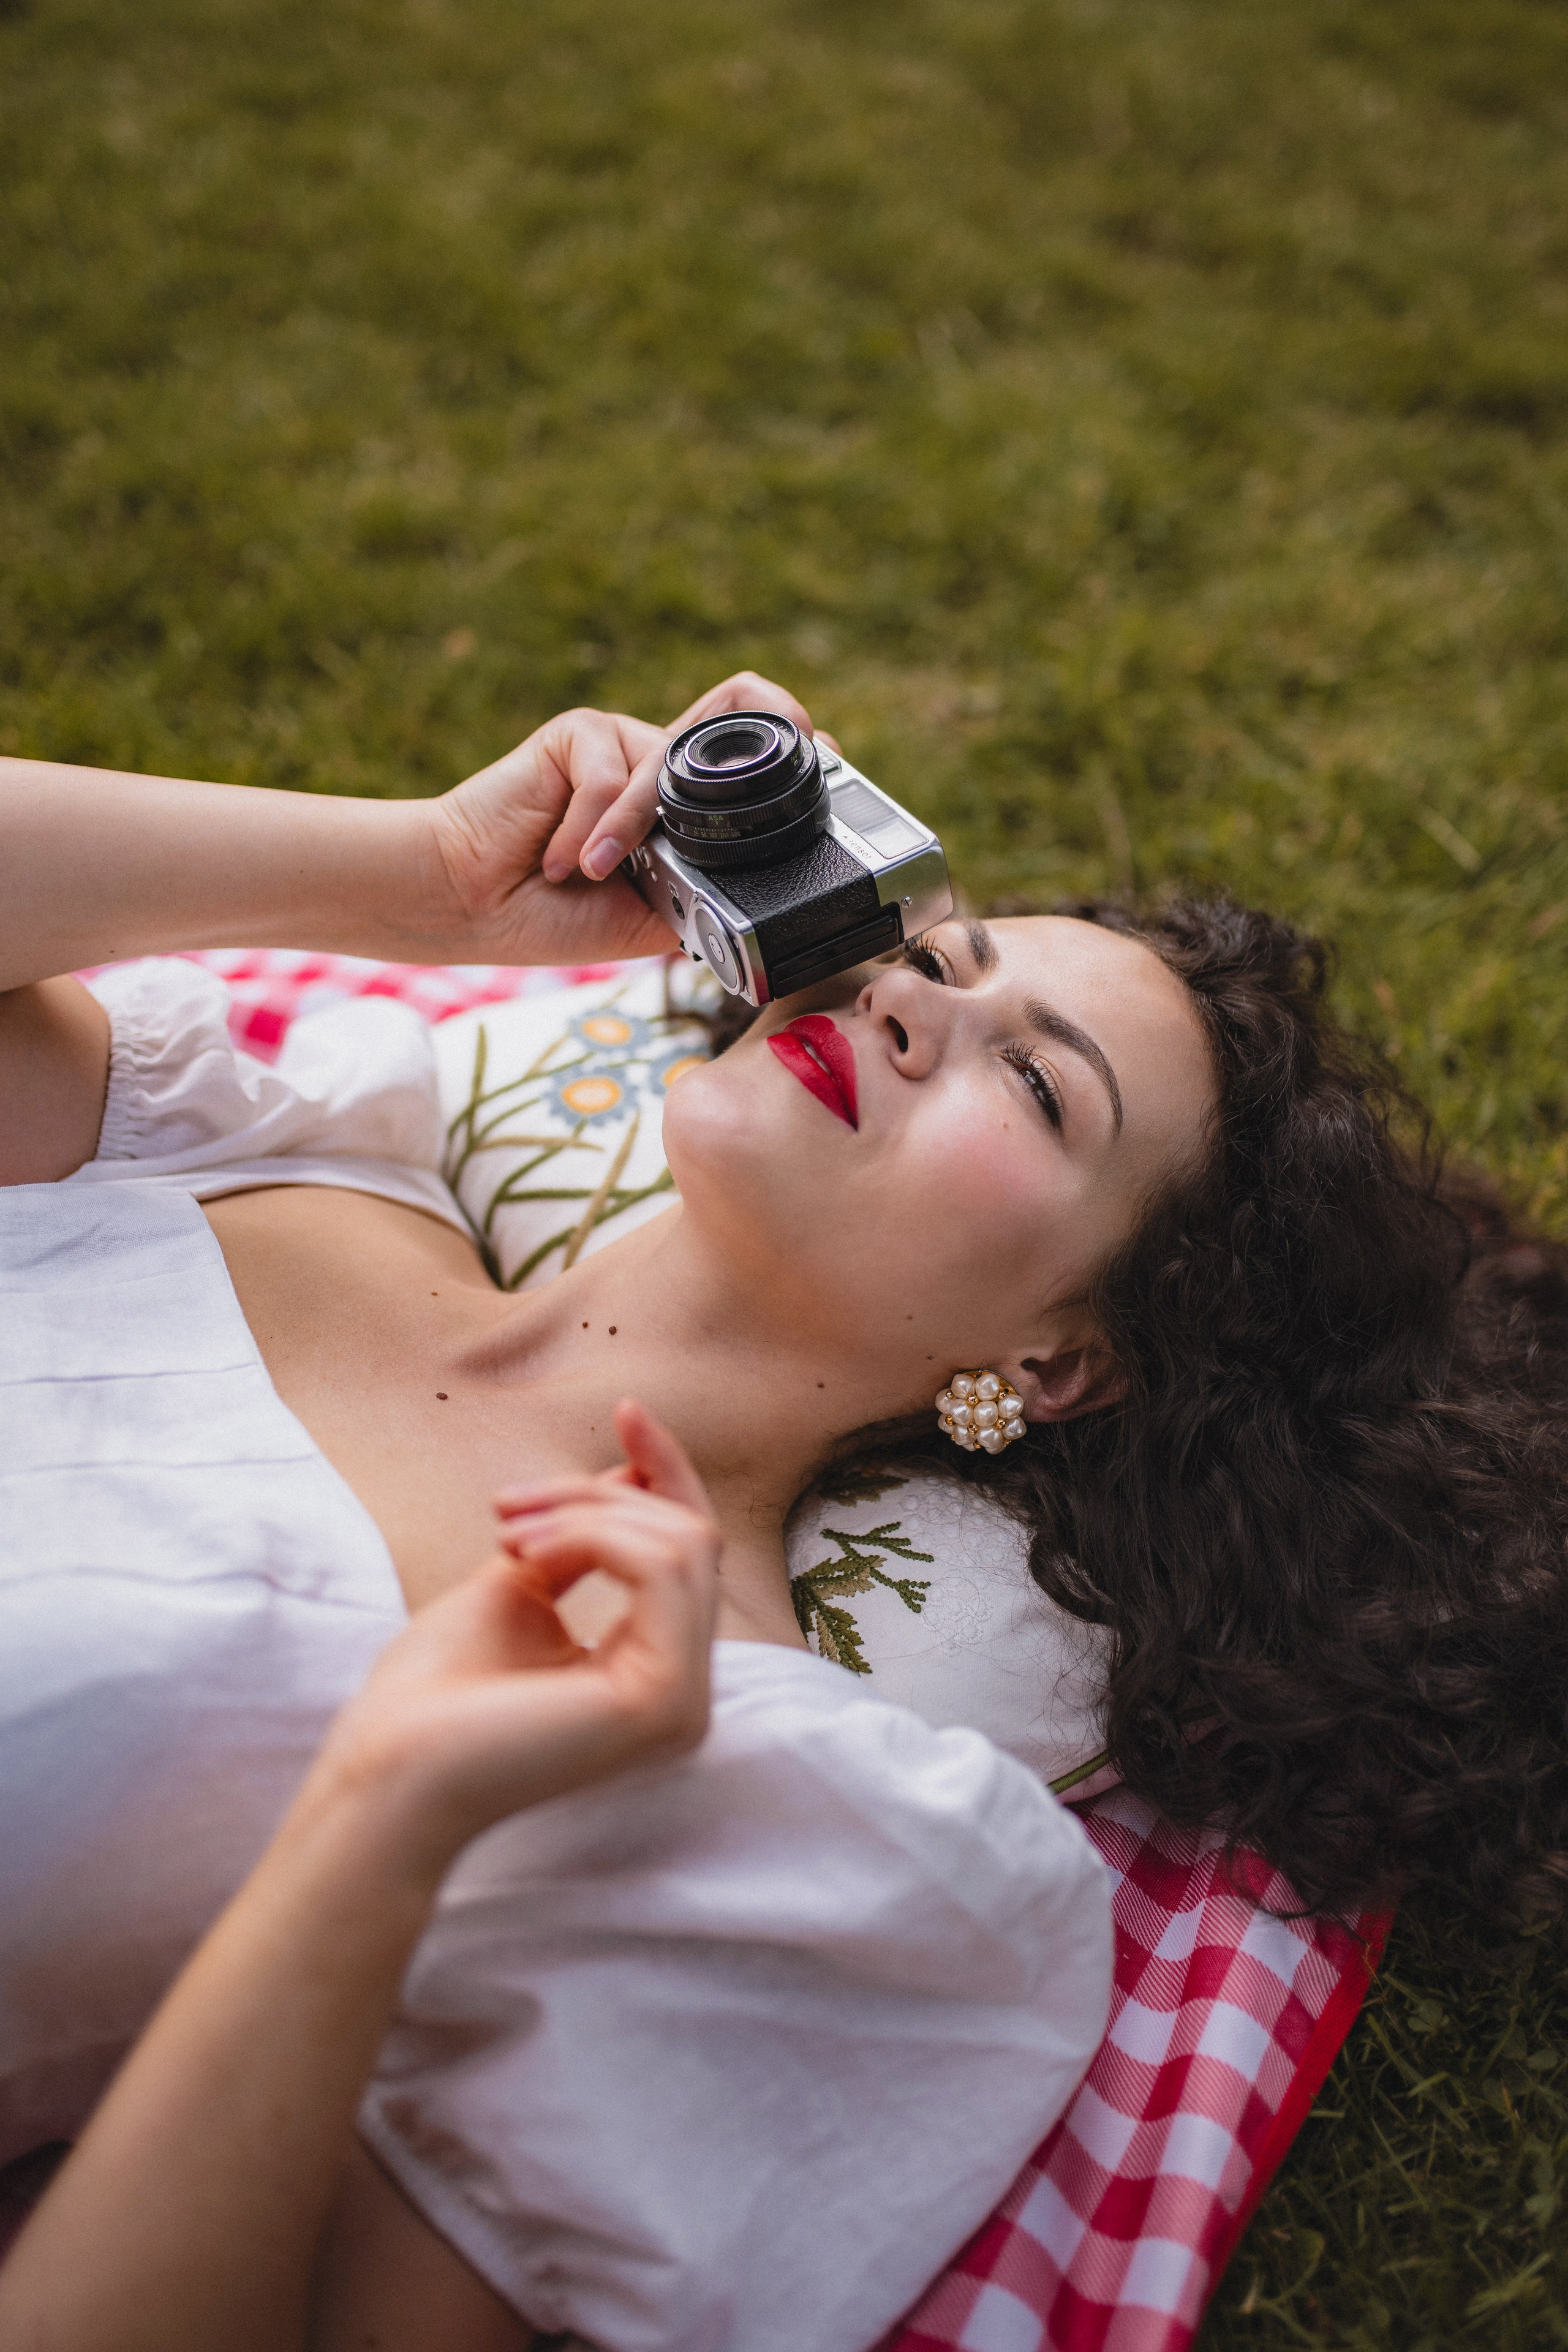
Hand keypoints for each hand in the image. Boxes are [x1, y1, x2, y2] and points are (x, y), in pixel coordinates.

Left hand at [313, 1402, 719, 1878]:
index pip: (690, 1554)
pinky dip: (594, 1538)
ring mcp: (684, 1704)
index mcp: (652, 1670)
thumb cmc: (432, 1693)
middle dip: (599, 1494)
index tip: (628, 1409)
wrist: (385, 1769)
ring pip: (682, 1543)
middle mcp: (684, 1693)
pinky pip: (663, 1569)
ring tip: (508, 1538)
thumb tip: (632, 1472)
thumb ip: (581, 1538)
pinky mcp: (667, 1700)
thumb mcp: (520, 1585)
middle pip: (690, 1537)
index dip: (668, 1474)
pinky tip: (528, 1560)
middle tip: (507, 1507)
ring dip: (586, 1514)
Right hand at [425, 673, 829, 966]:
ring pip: (667, 767)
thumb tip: (784, 900)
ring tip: (588, 875)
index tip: (832, 761)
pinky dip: (587, 829)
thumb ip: (709, 892)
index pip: (753, 757)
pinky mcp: (580, 734)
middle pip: (740, 704)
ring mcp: (623, 743)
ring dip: (628, 835)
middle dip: (774, 719)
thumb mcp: (657, 915)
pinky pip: (613, 772)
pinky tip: (559, 859)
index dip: (797, 750)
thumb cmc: (558, 916)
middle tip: (805, 742)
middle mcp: (660, 764)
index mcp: (685, 808)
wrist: (475, 905)